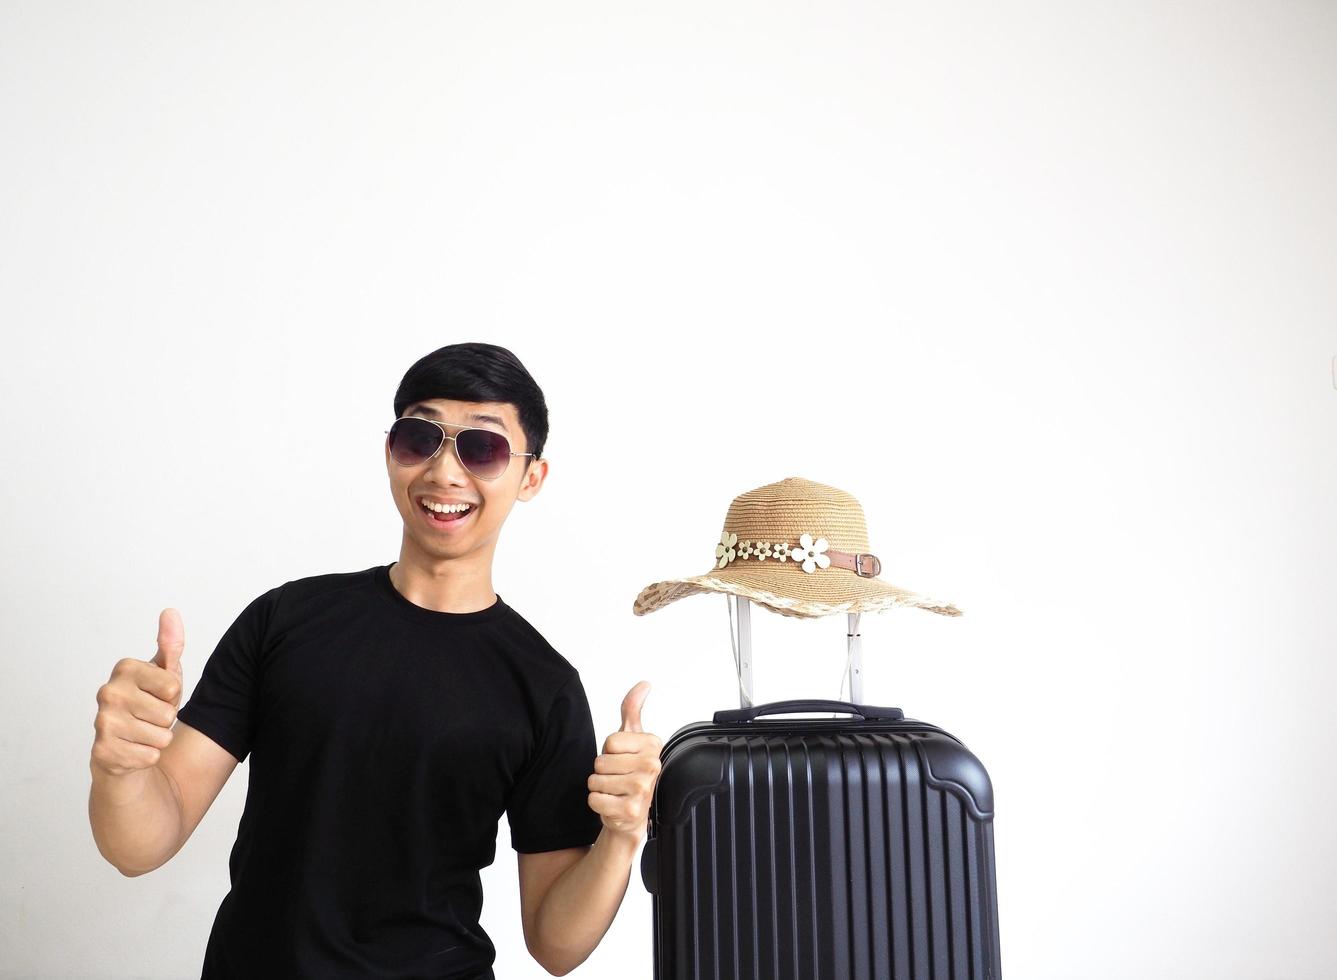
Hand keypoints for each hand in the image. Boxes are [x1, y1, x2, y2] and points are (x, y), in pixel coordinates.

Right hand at [90, 609, 185, 776]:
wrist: (126, 746)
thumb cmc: (148, 704)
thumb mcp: (165, 674)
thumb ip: (171, 645)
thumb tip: (171, 613)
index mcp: (124, 669)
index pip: (173, 686)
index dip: (172, 696)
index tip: (156, 695)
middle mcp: (108, 693)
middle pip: (167, 713)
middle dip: (165, 719)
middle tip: (148, 717)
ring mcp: (102, 723)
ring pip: (161, 737)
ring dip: (158, 739)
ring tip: (141, 733)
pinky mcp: (103, 752)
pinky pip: (150, 756)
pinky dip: (148, 757)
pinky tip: (133, 749)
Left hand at [587, 680, 662, 841]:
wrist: (631, 814)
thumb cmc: (629, 773)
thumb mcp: (631, 739)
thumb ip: (633, 710)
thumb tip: (644, 684)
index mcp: (653, 746)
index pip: (610, 741)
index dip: (609, 752)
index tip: (622, 760)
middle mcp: (652, 766)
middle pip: (601, 761)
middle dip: (602, 772)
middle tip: (617, 779)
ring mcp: (643, 789)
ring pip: (595, 780)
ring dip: (599, 788)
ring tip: (615, 791)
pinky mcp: (630, 810)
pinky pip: (594, 799)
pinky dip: (597, 803)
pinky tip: (613, 805)